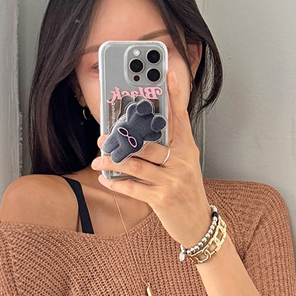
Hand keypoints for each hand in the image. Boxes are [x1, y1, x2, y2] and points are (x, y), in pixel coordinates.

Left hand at [91, 70, 211, 246]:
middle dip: (121, 140)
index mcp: (187, 148)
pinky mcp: (162, 198)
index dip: (174, 94)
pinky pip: (133, 187)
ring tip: (98, 159)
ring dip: (112, 162)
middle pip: (147, 143)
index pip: (180, 116)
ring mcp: (172, 180)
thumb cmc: (187, 191)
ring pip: (135, 165)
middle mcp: (182, 161)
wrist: (197, 223)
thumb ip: (169, 147)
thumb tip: (139, 134)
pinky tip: (106, 180)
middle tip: (103, 137)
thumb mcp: (185, 164)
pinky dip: (116, 183)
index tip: (167, 72)